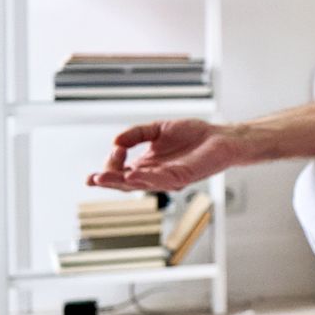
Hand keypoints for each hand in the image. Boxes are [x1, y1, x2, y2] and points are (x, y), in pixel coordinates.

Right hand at [87, 119, 245, 191]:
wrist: (221, 137)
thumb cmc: (193, 136)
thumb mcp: (158, 129)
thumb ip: (136, 133)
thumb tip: (115, 141)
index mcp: (147, 166)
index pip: (121, 172)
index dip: (111, 165)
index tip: (116, 148)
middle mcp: (155, 175)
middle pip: (126, 183)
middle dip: (108, 181)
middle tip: (92, 179)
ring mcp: (169, 178)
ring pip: (141, 184)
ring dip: (121, 182)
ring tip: (104, 179)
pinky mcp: (184, 177)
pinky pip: (163, 180)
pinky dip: (147, 178)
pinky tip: (133, 174)